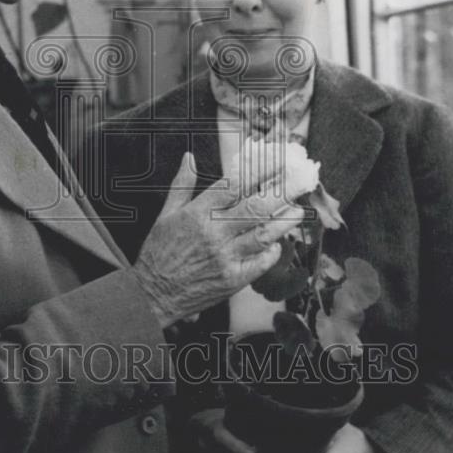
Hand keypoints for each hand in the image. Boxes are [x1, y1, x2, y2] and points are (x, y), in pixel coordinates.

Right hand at [131, 152, 293, 326]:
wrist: (152, 295)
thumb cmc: (159, 253)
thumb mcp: (165, 214)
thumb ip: (182, 185)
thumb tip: (189, 157)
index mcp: (198, 213)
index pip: (234, 185)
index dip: (258, 170)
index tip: (276, 160)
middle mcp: (214, 233)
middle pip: (255, 207)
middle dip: (281, 191)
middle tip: (300, 180)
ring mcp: (226, 257)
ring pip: (264, 234)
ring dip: (284, 221)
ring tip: (298, 210)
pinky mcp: (233, 279)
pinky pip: (261, 262)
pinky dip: (272, 250)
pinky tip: (278, 242)